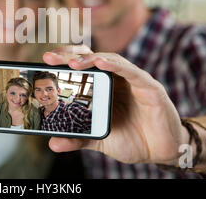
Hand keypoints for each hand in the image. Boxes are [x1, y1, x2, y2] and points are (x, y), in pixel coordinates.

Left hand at [43, 45, 187, 164]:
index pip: (82, 66)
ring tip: (73, 63)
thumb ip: (78, 139)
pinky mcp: (149, 87)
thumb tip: (53, 143)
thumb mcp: (100, 140)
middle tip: (50, 57)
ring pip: (110, 60)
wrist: (161, 150)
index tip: (44, 61)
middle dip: (69, 55)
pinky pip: (132, 72)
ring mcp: (133, 80)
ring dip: (90, 59)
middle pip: (91, 58)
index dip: (64, 60)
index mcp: (103, 86)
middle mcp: (117, 78)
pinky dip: (116, 65)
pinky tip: (102, 62)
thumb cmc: (132, 138)